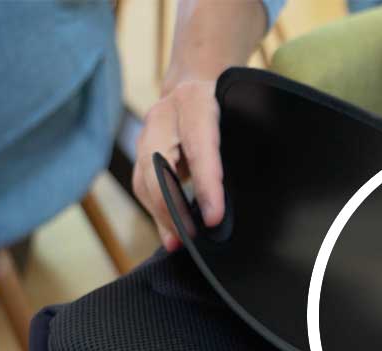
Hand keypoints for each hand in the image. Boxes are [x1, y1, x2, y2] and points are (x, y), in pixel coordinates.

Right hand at [132, 79, 223, 250]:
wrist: (196, 78)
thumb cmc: (226, 102)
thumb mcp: (238, 112)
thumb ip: (235, 145)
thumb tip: (239, 195)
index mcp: (195, 102)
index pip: (200, 149)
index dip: (206, 186)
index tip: (214, 218)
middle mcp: (164, 115)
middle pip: (158, 167)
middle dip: (172, 207)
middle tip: (190, 237)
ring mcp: (147, 131)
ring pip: (145, 179)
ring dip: (160, 214)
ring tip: (177, 241)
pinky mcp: (142, 148)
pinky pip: (143, 183)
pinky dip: (156, 209)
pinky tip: (170, 230)